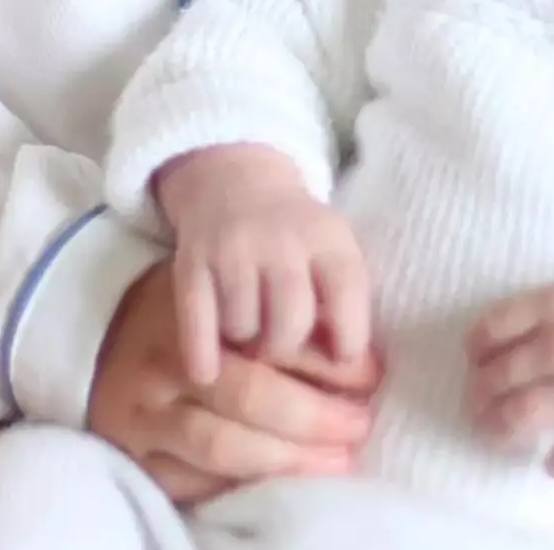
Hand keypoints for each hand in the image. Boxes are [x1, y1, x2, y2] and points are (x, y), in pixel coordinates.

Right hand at [87, 259, 379, 506]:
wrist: (95, 321)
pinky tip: (277, 484)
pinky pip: (190, 479)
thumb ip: (281, 312)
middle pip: (251, 392)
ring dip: (285, 459)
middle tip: (359, 426)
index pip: (274, 334)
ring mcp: (144, 404)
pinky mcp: (131, 445)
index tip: (371, 378)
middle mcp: (165, 351)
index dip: (331, 361)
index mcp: (197, 301)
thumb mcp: (230, 284)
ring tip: (333, 461)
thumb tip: (360, 361)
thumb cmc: (187, 303)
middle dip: (315, 416)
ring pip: (222, 444)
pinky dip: (237, 486)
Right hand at [157, 145, 372, 386]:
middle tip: (280, 349)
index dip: (349, 340)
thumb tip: (360, 375)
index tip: (342, 359)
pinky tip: (208, 372)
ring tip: (250, 336)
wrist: (236, 178)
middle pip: (290, 322)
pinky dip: (202, 353)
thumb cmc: (295, 234)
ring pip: (242, 328)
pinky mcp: (193, 260)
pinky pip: (196, 320)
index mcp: (326, 237)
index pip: (347, 296)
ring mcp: (233, 248)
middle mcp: (280, 239)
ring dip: (245, 344)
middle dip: (286, 347)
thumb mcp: (332, 248)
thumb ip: (346, 302)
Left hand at [466, 272, 553, 478]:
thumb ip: (544, 308)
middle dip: (479, 394)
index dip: (476, 349)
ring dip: (497, 429)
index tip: (476, 360)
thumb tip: (502, 338)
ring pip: (518, 418)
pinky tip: (551, 460)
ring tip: (493, 432)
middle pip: (497, 377)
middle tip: (477, 403)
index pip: (491, 329)